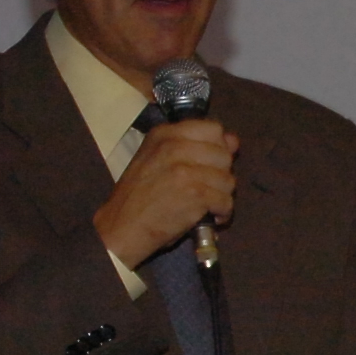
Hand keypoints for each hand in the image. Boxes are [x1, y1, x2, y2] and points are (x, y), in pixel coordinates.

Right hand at [93, 119, 238, 267]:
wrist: (122, 225)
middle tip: (204, 188)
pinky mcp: (195, 194)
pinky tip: (209, 217)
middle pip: (224, 155)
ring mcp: (185, 170)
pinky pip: (226, 201)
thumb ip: (194, 146)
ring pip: (228, 179)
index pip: (213, 129)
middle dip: (220, 174)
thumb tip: (233, 140)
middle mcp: (175, 147)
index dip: (218, 148)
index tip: (209, 163)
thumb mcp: (158, 159)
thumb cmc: (140, 194)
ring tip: (205, 204)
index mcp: (165, 134)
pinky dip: (221, 213)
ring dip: (221, 196)